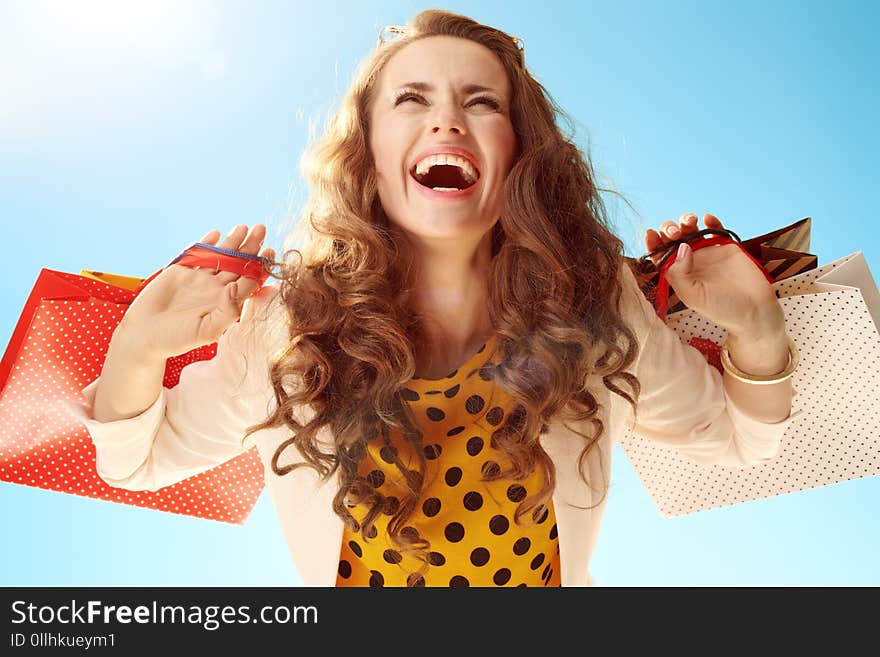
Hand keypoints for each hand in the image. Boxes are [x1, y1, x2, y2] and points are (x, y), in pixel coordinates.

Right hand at [116, 224, 275, 359]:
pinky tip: (216, 233)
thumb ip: (227, 312)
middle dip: (251, 247)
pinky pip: (197, 254)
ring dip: (232, 241)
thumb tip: (237, 287)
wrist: (145, 335)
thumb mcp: (207, 331)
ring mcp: (199, 278)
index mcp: (227, 302)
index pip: (249, 281)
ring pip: (220, 256)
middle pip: (239, 264)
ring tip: (244, 227)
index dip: (260, 267)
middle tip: (261, 229)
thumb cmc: (177, 339)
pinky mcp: (181, 271)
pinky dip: (206, 243)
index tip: (270, 253)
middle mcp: (216, 288)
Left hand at [644, 213, 783, 336]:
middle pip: (673, 239)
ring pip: (691, 230)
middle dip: (669, 230)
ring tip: (690, 221)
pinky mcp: (726, 246)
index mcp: (678, 274)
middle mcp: (690, 261)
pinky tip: (707, 219)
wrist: (754, 310)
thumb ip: (680, 275)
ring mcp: (708, 252)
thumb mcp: (693, 297)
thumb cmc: (722, 309)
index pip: (660, 255)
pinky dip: (711, 221)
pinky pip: (715, 229)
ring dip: (686, 222)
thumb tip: (681, 248)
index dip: (653, 243)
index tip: (650, 233)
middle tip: (675, 232)